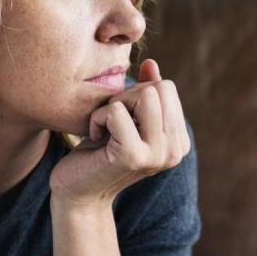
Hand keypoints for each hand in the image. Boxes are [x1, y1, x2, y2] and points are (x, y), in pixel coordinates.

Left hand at [49, 58, 190, 209]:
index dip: (137, 94)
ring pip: (144, 95)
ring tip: (105, 128)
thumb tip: (151, 63)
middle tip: (111, 122)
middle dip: (127, 96)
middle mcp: (175, 150)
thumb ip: (144, 92)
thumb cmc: (99, 152)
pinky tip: (95, 138)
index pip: (167, 88)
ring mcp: (158, 155)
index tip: (122, 119)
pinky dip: (98, 118)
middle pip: (158, 88)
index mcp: (179, 141)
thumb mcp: (126, 118)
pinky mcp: (134, 156)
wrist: (77, 192)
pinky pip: (116, 111)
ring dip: (115, 105)